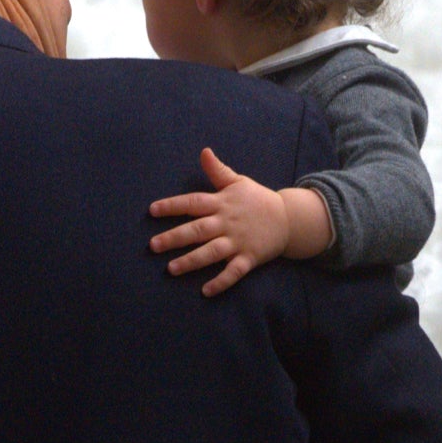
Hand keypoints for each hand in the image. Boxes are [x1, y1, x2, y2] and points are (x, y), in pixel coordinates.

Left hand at [148, 148, 288, 296]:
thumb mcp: (238, 182)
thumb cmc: (258, 200)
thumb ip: (218, 170)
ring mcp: (238, 242)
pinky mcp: (249, 258)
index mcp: (222, 203)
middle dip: (175, 238)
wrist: (289, 218)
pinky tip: (205, 291)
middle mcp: (227, 223)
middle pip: (198, 230)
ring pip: (211, 252)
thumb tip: (204, 151)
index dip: (173, 206)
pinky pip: (233, 272)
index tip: (152, 211)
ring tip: (171, 269)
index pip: (193, 203)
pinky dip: (221, 282)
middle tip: (154, 246)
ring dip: (191, 261)